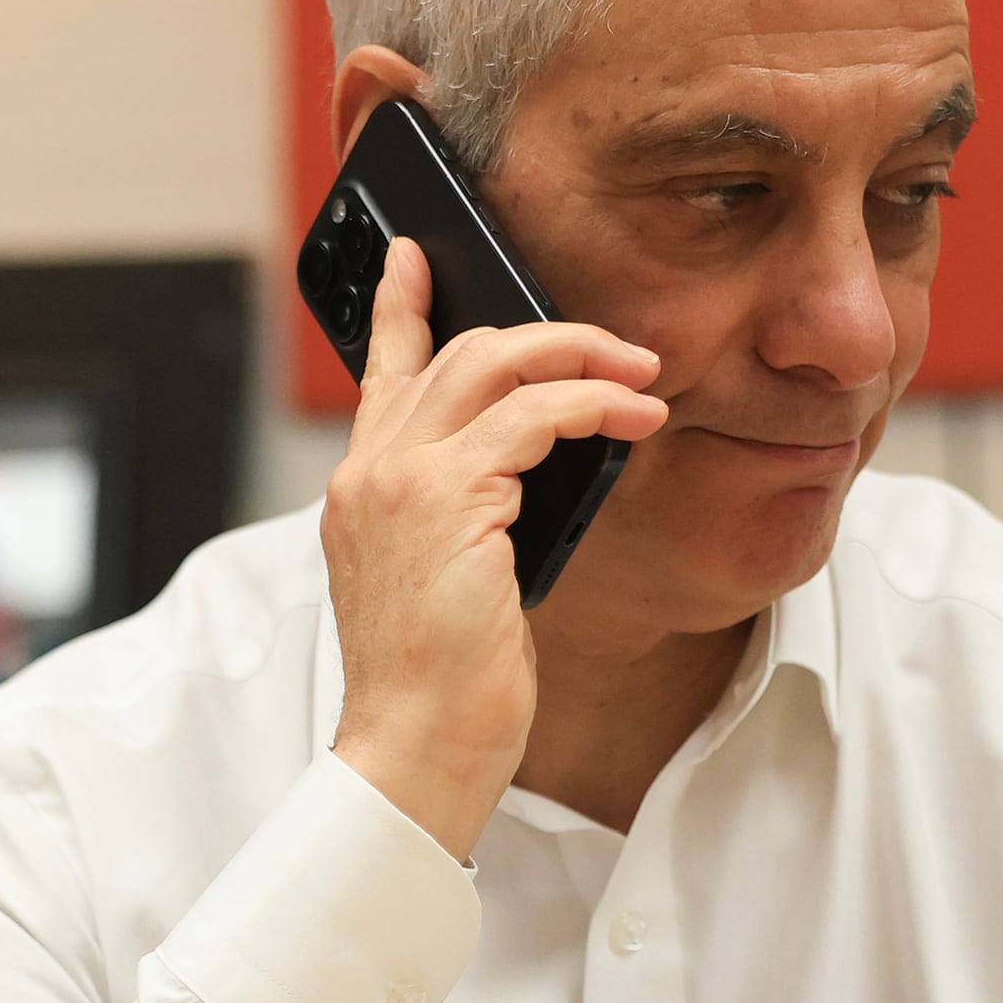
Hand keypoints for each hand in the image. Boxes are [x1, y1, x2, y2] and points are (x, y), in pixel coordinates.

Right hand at [320, 239, 664, 859]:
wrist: (413, 746)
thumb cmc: (438, 685)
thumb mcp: (448, 581)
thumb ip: (467, 514)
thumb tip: (532, 469)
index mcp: (360, 490)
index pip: (378, 371)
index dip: (398, 306)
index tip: (413, 256)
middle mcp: (368, 471)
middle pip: (456, 352)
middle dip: (547, 335)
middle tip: (621, 353)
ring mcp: (399, 479)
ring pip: (495, 364)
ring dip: (582, 358)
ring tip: (642, 378)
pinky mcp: (445, 497)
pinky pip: (533, 415)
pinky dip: (592, 406)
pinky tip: (634, 422)